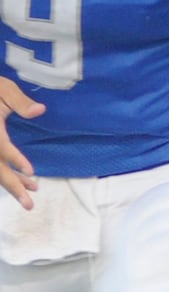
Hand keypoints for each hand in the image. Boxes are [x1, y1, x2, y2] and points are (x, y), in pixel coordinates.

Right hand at [0, 76, 43, 209]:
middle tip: (29, 203)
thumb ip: (19, 101)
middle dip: (12, 185)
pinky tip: (23, 182)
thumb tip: (40, 111)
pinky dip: (6, 175)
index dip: (14, 158)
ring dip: (11, 183)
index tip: (30, 170)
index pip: (0, 146)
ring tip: (31, 194)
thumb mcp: (3, 88)